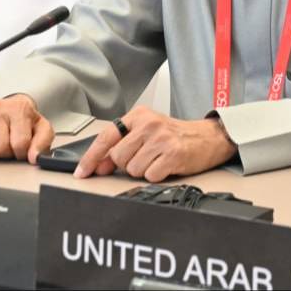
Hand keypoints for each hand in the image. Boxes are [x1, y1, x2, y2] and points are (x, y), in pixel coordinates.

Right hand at [0, 95, 53, 163]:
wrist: (12, 107)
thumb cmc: (26, 120)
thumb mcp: (41, 129)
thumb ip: (42, 143)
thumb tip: (34, 158)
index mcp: (19, 108)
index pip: (19, 143)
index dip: (22, 152)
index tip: (22, 149)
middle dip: (6, 152)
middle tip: (10, 145)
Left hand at [74, 105, 236, 182]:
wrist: (208, 137)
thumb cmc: (175, 135)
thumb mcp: (146, 132)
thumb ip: (122, 145)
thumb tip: (99, 165)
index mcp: (138, 115)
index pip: (106, 137)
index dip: (91, 157)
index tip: (82, 172)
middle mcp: (149, 124)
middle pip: (118, 157)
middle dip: (127, 164)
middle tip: (145, 157)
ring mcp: (161, 139)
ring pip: (133, 169)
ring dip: (143, 170)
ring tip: (157, 160)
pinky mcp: (173, 154)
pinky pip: (150, 176)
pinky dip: (156, 175)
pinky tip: (166, 165)